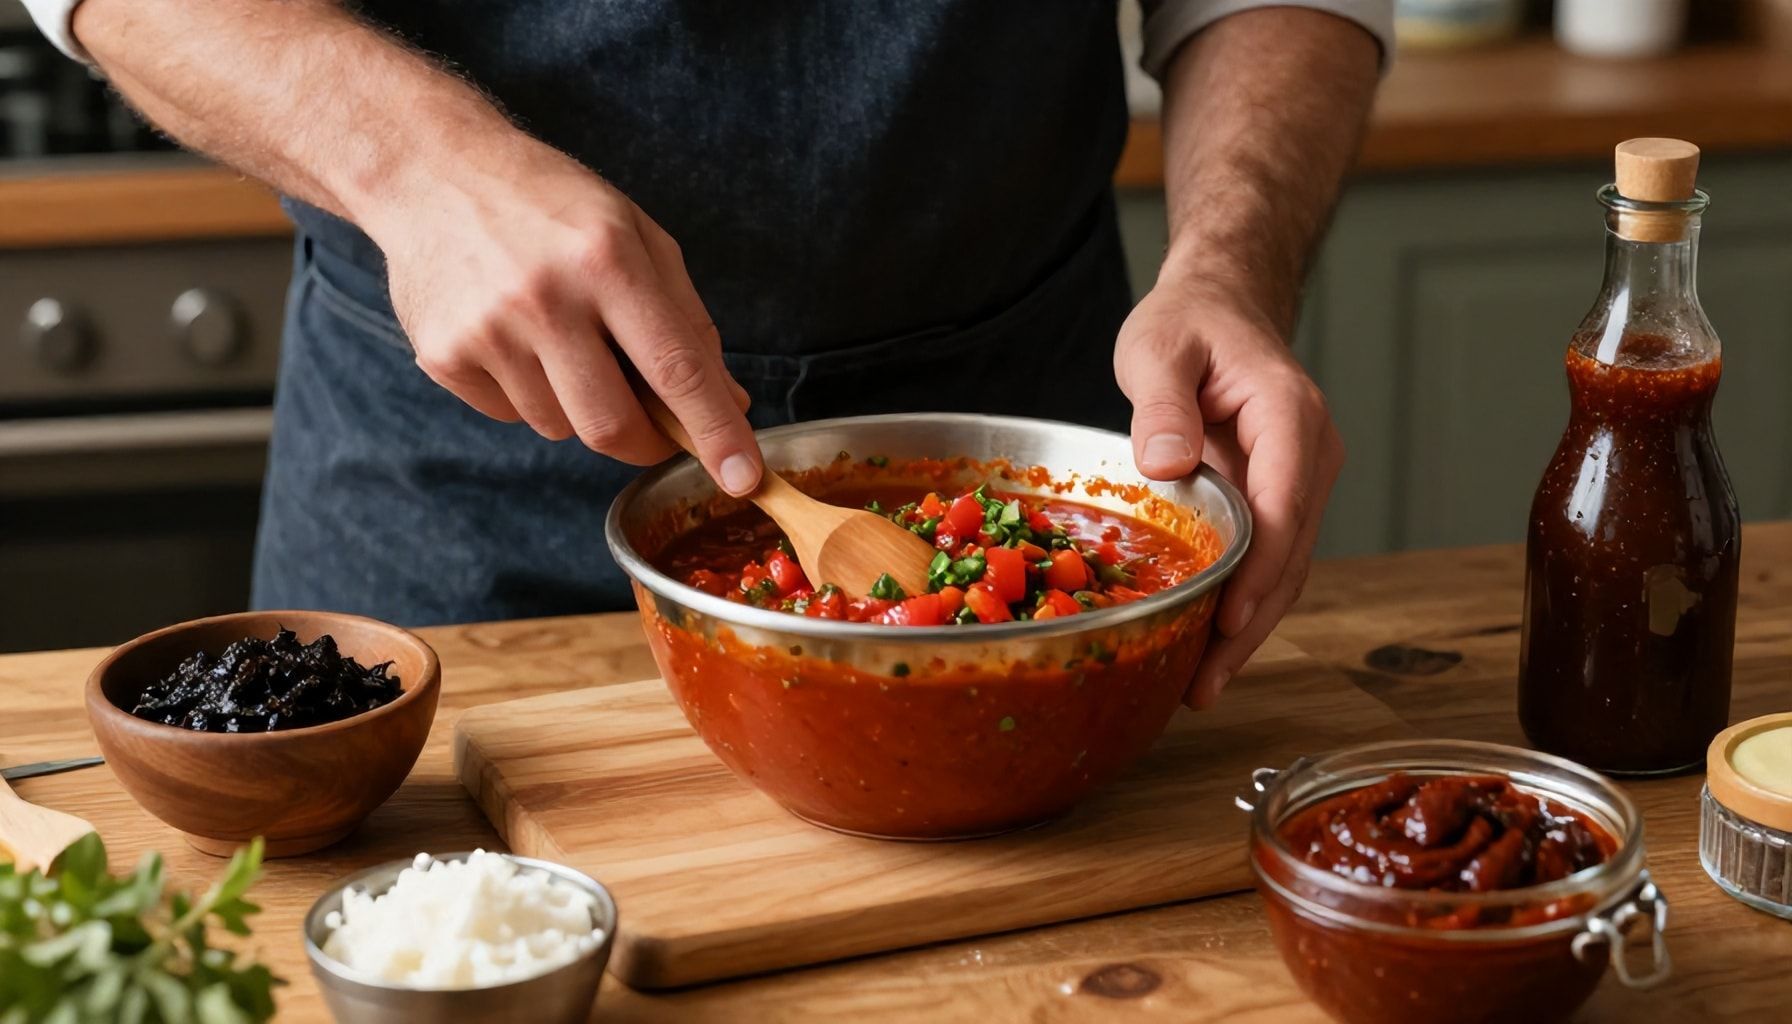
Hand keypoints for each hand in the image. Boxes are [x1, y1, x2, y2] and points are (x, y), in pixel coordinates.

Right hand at [365, 140, 760, 493]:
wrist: (431, 170)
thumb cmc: (550, 204)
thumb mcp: (636, 236)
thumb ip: (687, 321)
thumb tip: (730, 403)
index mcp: (607, 260)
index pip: (675, 368)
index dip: (715, 430)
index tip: (742, 477)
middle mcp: (545, 298)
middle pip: (612, 426)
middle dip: (647, 443)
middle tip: (657, 427)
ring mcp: (487, 330)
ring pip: (561, 427)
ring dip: (580, 406)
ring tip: (562, 340)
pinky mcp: (444, 355)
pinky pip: (511, 414)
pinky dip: (529, 393)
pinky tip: (515, 336)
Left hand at [1113, 277, 1343, 708]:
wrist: (1219, 307)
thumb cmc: (1189, 323)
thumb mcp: (1157, 348)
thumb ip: (1162, 403)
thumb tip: (1167, 464)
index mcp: (1288, 414)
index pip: (1284, 503)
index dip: (1261, 569)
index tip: (1231, 619)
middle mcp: (1308, 455)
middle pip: (1291, 554)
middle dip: (1251, 623)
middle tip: (1204, 682)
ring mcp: (1299, 482)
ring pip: (1285, 569)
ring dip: (1248, 630)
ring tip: (1201, 685)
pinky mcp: (1278, 501)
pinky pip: (1267, 561)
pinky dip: (1241, 606)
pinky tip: (1205, 647)